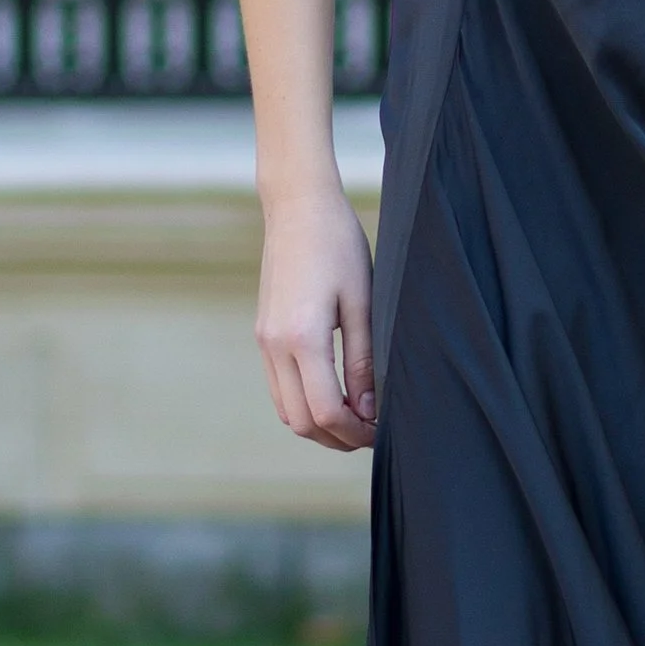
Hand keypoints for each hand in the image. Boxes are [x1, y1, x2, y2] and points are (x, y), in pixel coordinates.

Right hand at [255, 185, 377, 449]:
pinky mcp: (262, 334)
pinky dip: (304, 404)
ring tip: (356, 419)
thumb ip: (363, 360)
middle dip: (337, 438)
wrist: (298, 207)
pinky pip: (279, 387)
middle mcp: (274, 346)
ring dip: (319, 424)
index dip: (355, 433)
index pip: (324, 411)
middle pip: (300, 422)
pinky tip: (334, 396)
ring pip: (286, 410)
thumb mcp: (363, 303)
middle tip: (372, 434)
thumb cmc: (338, 245)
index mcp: (301, 337)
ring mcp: (263, 341)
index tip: (382, 432)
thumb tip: (367, 409)